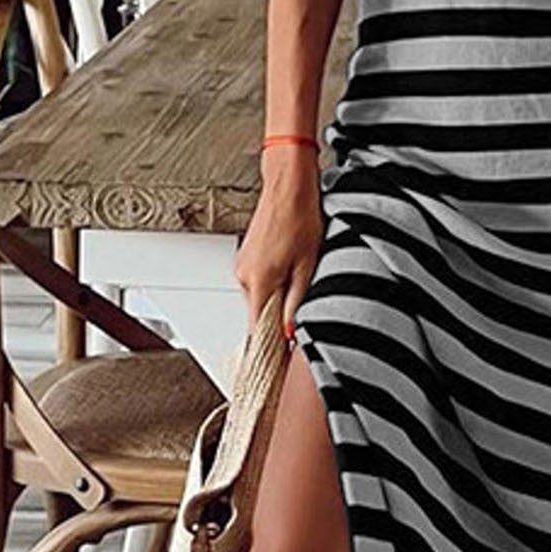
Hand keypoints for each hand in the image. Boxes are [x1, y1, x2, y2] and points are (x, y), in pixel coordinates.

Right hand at [234, 146, 324, 338]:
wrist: (288, 186)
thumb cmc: (301, 218)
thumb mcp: (308, 266)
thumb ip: (296, 303)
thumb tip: (288, 333)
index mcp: (258, 281)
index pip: (257, 331)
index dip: (268, 349)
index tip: (276, 365)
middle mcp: (244, 276)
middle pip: (259, 315)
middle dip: (277, 323)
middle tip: (298, 326)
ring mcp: (242, 266)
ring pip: (260, 298)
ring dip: (277, 300)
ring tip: (299, 283)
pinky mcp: (246, 258)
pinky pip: (259, 283)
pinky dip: (273, 285)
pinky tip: (290, 270)